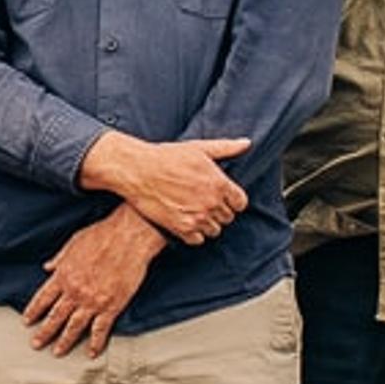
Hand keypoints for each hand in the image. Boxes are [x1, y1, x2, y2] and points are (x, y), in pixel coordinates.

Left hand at [24, 212, 164, 355]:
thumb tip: (48, 266)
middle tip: (36, 344)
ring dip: (64, 341)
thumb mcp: (74, 242)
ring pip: (74, 327)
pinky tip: (92, 352)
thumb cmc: (102, 235)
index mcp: (64, 275)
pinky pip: (100, 329)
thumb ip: (60, 258)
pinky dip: (95, 343)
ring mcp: (92, 301)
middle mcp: (74, 291)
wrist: (128, 237)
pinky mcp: (111, 306)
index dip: (33, 311)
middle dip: (44, 332)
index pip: (42, 298)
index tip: (26, 321)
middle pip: (55, 317)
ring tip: (57, 352)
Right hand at [79, 133, 249, 244]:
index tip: (222, 197)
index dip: (232, 200)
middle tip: (203, 202)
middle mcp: (212, 202)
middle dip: (218, 211)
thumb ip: (225, 148)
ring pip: (214, 230)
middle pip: (227, 217)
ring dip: (207, 223)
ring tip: (194, 212)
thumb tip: (246, 143)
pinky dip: (193, 233)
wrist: (137, 171)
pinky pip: (198, 240)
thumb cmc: (166, 157)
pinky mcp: (182, 228)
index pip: (240, 203)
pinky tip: (185, 221)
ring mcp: (198, 217)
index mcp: (219, 183)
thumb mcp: (198, 148)